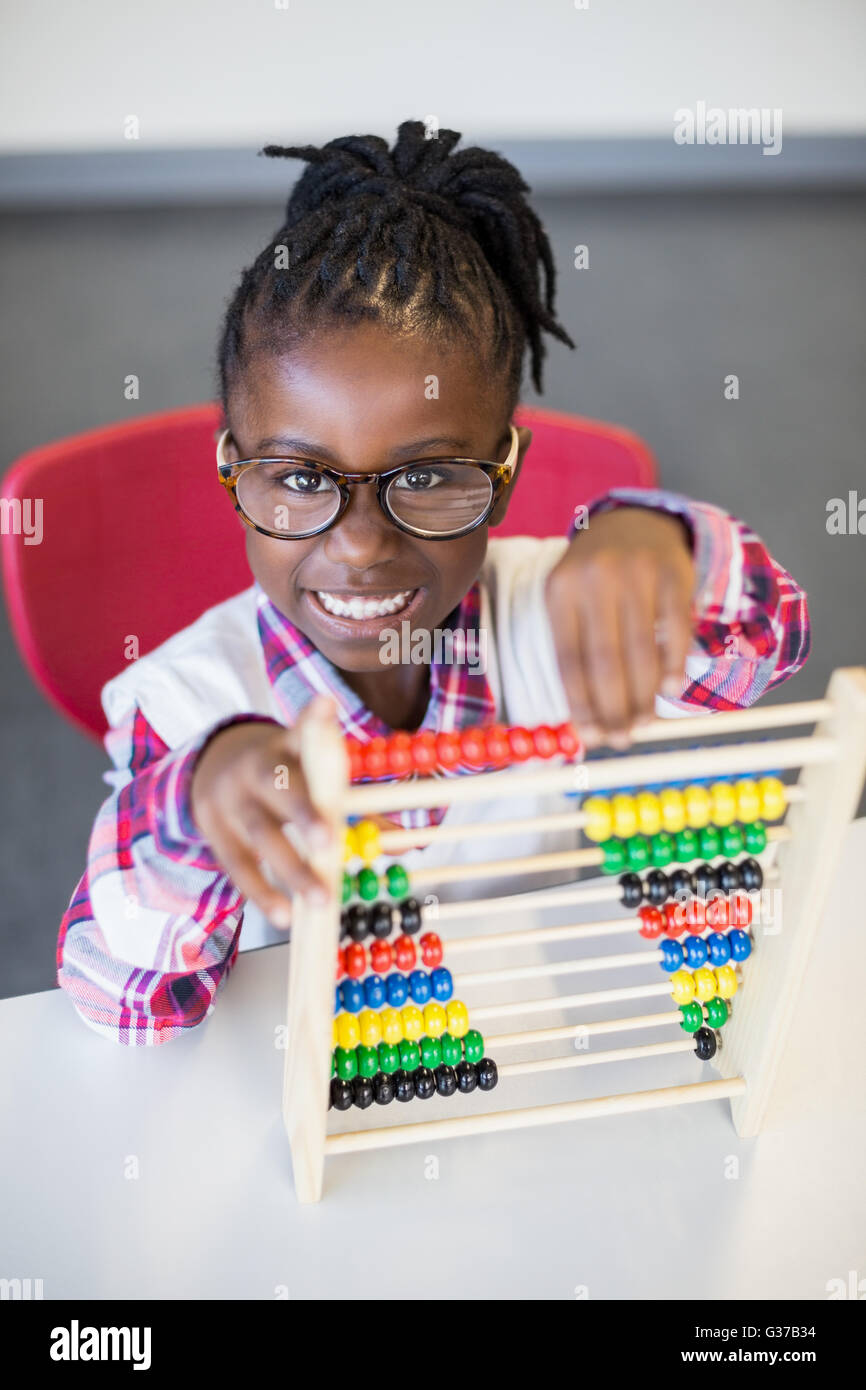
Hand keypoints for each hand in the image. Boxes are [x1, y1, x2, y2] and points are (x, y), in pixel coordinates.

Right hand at [190, 697, 339, 927]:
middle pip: (279, 786)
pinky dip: (261, 892)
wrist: (212, 769)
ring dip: (290, 869)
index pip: (301, 732)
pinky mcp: (215, 832)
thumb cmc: (283, 777)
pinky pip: (238, 865)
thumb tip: (407, 844)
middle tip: (329, 842)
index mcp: (287, 745)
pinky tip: (283, 915)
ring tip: (320, 901)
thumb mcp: (310, 774)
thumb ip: (355, 803)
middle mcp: (257, 767)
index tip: (325, 707)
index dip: (312, 721)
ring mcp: (232, 800)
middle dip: (303, 812)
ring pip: (260, 833)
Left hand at [545, 507, 694, 748]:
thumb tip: (584, 723)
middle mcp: (595, 579)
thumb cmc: (596, 578)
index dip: (580, 703)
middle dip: (614, 708)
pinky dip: (673, 665)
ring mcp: (636, 573)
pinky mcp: (673, 574)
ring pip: (641, 650)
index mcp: (560, 589)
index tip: (589, 737)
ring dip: (644, 696)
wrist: (634, 522)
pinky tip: (670, 689)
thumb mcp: (571, 601)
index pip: (568, 659)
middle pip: (604, 660)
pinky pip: (675, 631)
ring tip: (643, 724)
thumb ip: (576, 653)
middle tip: (621, 738)